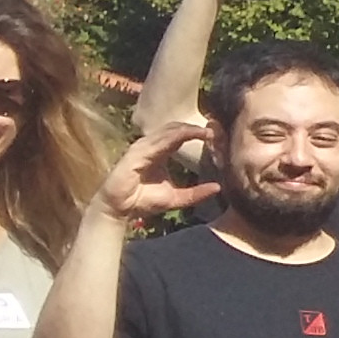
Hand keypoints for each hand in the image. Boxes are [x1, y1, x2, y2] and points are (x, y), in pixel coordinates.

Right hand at [101, 115, 223, 220]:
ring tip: (206, 131)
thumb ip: (196, 193)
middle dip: (194, 128)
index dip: (197, 133)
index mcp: (160, 153)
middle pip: (175, 129)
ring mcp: (142, 148)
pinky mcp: (135, 154)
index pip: (180, 136)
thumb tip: (218, 188)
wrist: (119, 209)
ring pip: (167, 132)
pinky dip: (173, 136)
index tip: (215, 135)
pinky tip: (187, 134)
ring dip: (187, 129)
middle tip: (215, 129)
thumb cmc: (143, 201)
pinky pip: (156, 141)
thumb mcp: (176, 199)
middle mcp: (151, 147)